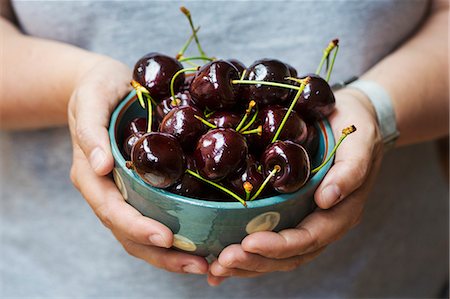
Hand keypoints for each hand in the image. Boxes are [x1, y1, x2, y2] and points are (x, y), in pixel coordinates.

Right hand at [68, 57, 208, 274]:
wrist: (102, 86)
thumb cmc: (96, 88)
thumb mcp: (90, 98)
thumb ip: (89, 130)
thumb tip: (99, 165)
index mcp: (90, 174)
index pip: (111, 210)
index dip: (137, 227)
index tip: (167, 238)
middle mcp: (105, 190)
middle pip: (128, 234)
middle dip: (162, 254)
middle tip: (199, 265)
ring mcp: (121, 193)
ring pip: (140, 235)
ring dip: (171, 255)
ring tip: (205, 265)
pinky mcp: (138, 189)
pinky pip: (152, 218)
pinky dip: (173, 238)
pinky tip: (199, 244)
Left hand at [207, 88, 383, 285]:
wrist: (351, 119)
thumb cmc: (356, 127)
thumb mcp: (360, 141)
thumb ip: (351, 170)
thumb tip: (327, 198)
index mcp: (341, 212)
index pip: (309, 238)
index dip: (280, 245)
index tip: (249, 243)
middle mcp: (322, 222)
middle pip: (289, 255)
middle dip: (255, 261)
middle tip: (222, 262)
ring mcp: (305, 219)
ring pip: (277, 255)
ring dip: (247, 264)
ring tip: (216, 268)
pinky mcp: (290, 211)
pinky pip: (269, 237)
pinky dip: (246, 253)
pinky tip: (220, 262)